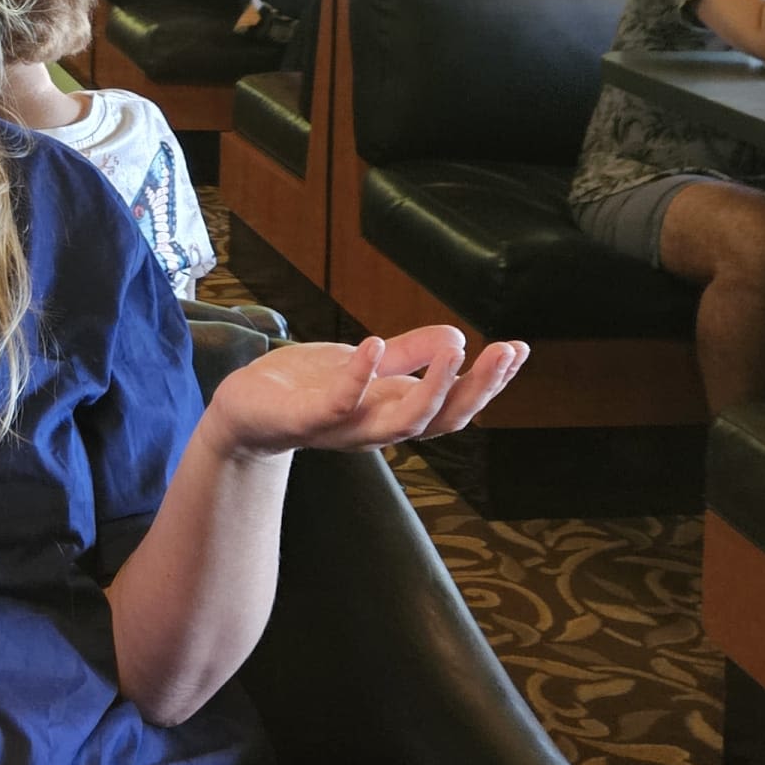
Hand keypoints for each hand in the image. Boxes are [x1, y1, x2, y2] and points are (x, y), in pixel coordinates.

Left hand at [199, 328, 526, 461]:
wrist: (245, 412)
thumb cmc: (306, 388)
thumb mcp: (366, 364)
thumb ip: (409, 354)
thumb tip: (459, 337)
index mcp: (394, 411)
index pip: (454, 407)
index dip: (490, 383)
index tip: (519, 349)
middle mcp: (377, 427)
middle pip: (441, 420)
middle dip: (477, 389)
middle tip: (505, 351)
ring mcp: (344, 426)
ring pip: (402, 423)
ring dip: (433, 388)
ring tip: (456, 348)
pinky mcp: (304, 418)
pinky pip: (337, 405)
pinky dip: (357, 378)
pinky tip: (373, 344)